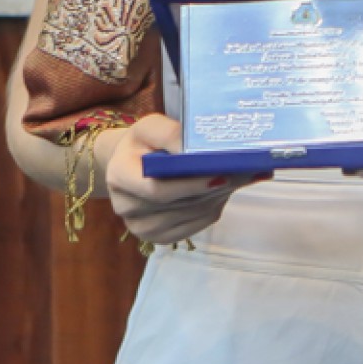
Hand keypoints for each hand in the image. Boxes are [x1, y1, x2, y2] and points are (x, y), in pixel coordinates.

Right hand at [104, 113, 267, 244]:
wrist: (131, 162)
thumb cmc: (143, 142)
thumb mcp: (150, 126)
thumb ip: (171, 133)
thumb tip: (199, 148)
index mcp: (119, 176)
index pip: (156, 190)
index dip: (190, 185)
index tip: (220, 173)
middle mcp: (126, 207)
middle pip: (178, 205)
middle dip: (212, 189)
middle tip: (243, 174)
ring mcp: (142, 227)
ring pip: (191, 216)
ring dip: (216, 198)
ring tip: (238, 178)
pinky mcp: (159, 237)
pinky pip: (195, 226)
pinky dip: (212, 209)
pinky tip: (221, 192)